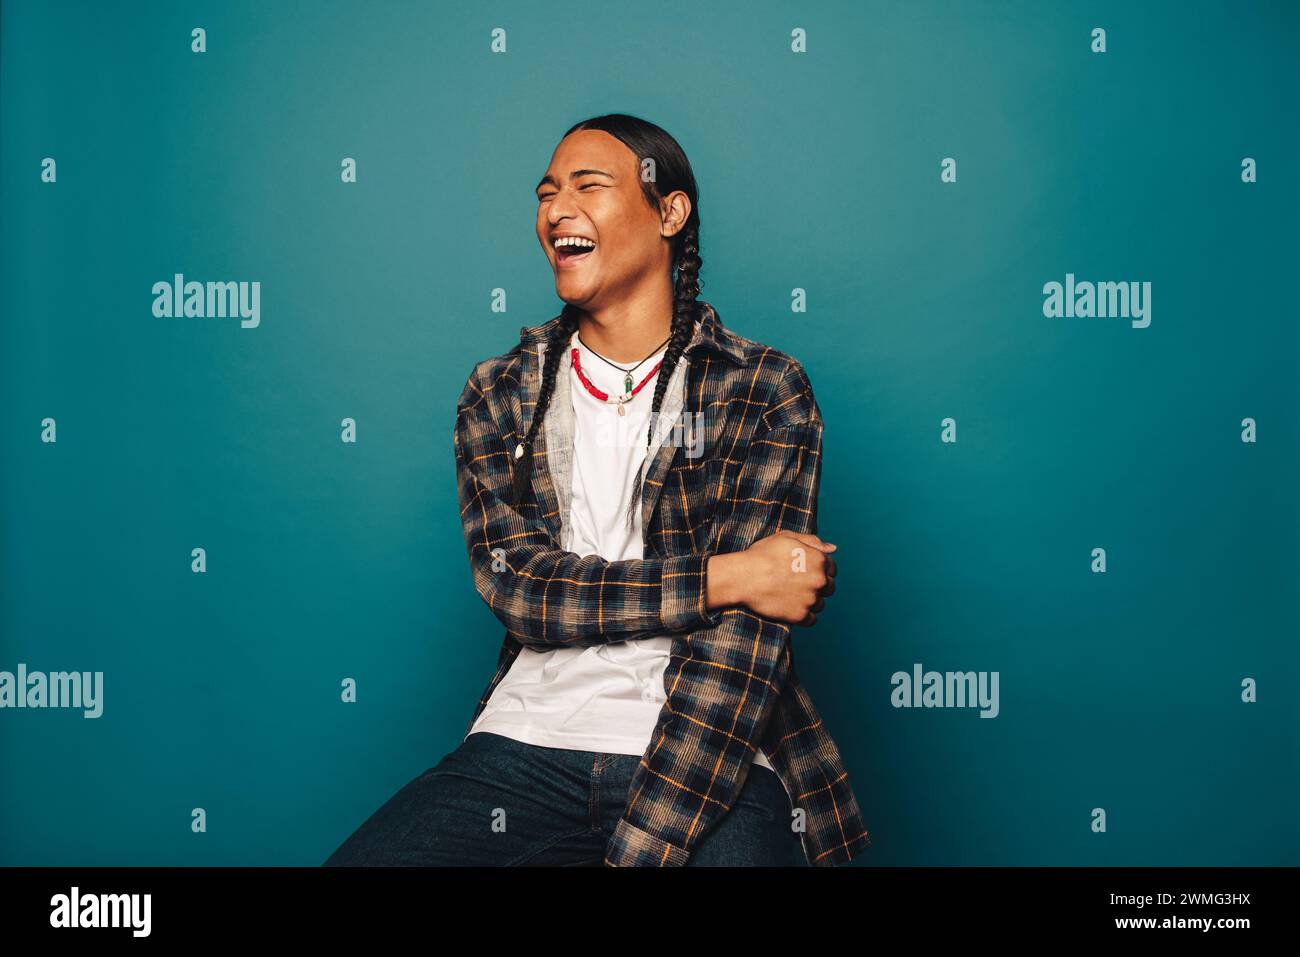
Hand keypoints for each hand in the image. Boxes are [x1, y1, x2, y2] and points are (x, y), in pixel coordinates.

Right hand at [708, 532, 836, 626]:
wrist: (743, 577)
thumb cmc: (762, 555)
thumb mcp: (787, 538)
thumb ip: (813, 541)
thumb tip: (833, 549)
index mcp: (819, 560)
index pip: (832, 569)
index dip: (819, 570)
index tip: (805, 573)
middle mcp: (819, 580)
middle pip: (829, 588)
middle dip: (817, 587)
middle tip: (796, 585)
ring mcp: (811, 599)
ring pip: (820, 604)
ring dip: (810, 602)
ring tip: (790, 596)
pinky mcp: (801, 615)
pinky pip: (811, 620)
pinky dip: (803, 616)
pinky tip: (789, 607)